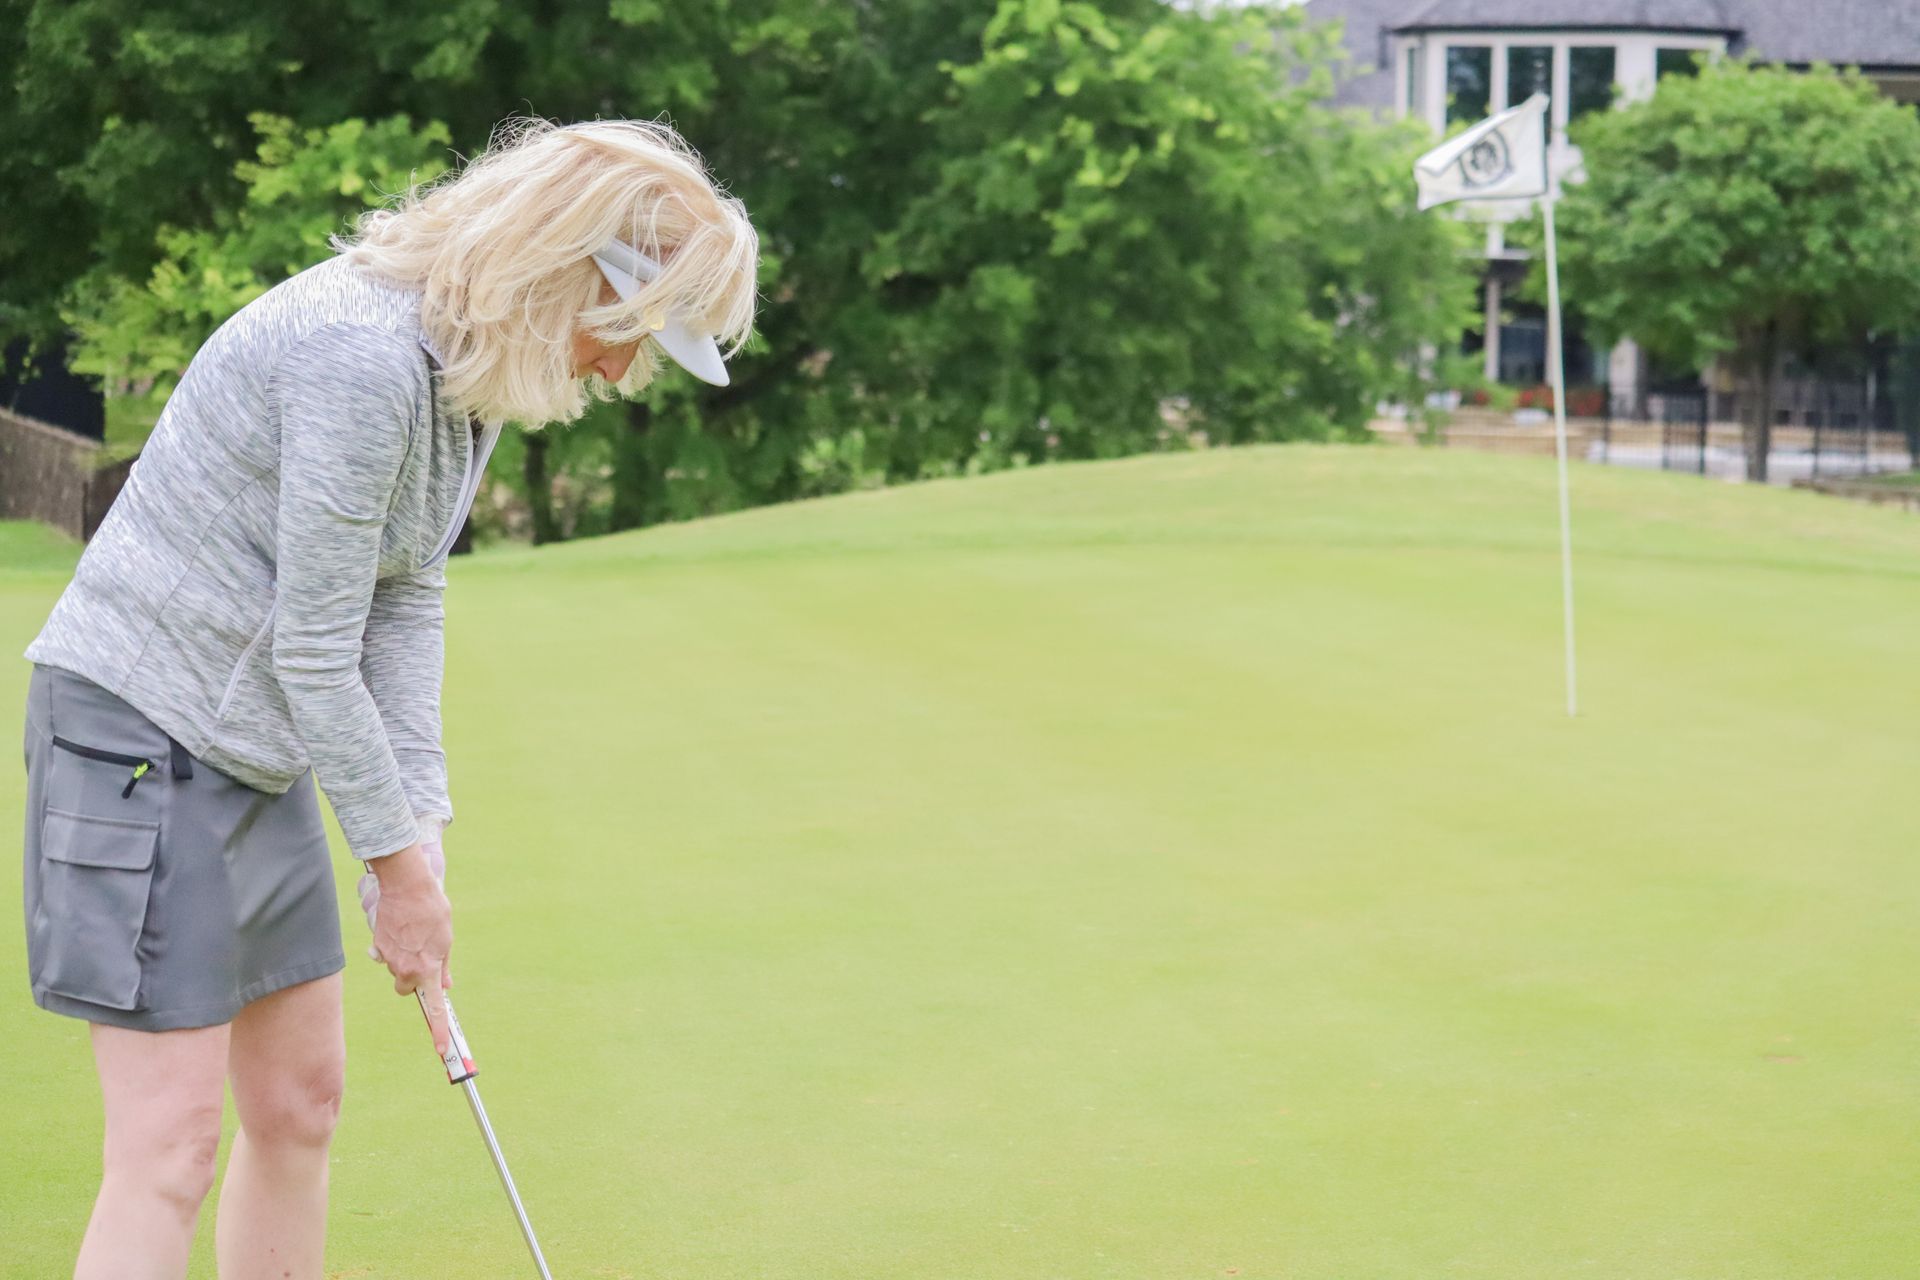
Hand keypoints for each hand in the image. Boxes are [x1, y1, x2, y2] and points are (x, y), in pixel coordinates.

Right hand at [364, 841, 454, 1055]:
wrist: (406, 886)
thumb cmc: (432, 910)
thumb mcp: (446, 939)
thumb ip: (444, 965)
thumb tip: (446, 984)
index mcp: (428, 969)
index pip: (435, 1007)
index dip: (439, 1030)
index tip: (443, 1050)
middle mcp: (406, 969)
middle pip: (408, 988)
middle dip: (414, 979)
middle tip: (424, 959)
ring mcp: (388, 960)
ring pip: (397, 971)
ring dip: (405, 960)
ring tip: (415, 935)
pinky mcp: (376, 947)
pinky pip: (385, 955)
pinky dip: (393, 947)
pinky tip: (400, 928)